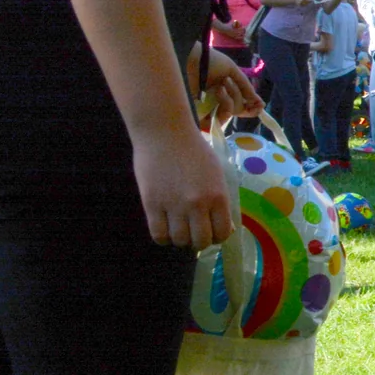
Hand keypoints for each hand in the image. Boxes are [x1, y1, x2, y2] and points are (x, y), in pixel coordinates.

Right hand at [135, 120, 233, 249]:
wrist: (165, 133)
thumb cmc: (194, 149)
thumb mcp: (216, 173)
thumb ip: (219, 199)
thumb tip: (222, 226)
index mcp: (218, 195)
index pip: (222, 232)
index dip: (218, 237)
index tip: (212, 232)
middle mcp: (198, 204)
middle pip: (201, 241)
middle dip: (199, 242)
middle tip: (194, 233)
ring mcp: (173, 205)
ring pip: (180, 241)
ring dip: (181, 240)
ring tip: (179, 229)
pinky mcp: (152, 204)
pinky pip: (158, 235)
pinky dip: (163, 238)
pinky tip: (165, 229)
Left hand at [192, 51, 264, 123]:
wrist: (192, 58)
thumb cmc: (209, 61)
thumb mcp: (232, 71)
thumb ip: (245, 87)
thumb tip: (259, 103)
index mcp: (224, 91)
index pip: (240, 106)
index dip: (251, 107)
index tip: (260, 104)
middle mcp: (216, 102)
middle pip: (238, 109)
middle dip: (238, 95)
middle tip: (227, 81)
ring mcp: (208, 109)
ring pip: (231, 113)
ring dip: (232, 98)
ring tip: (220, 86)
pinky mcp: (201, 117)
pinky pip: (221, 119)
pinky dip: (226, 105)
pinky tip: (219, 92)